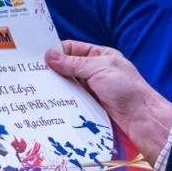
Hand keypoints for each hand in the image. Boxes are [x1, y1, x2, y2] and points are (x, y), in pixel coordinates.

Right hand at [44, 41, 171, 163]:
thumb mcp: (99, 69)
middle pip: (67, 69)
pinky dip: (61, 102)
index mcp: (100, 56)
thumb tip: (48, 56)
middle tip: (29, 74)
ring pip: (67, 87)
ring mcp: (91, 91)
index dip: (55, 51)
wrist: (142, 120)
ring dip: (55, 88)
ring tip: (33, 89)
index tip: (35, 56)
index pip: (72, 49)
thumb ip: (73, 63)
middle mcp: (94, 72)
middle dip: (52, 71)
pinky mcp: (89, 108)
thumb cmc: (126, 89)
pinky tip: (47, 103)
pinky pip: (71, 103)